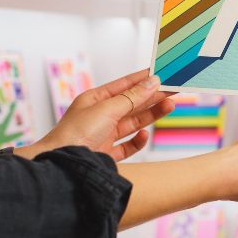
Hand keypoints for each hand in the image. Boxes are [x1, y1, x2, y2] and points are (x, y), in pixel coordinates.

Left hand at [20, 70, 175, 161]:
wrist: (63, 165)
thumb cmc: (75, 133)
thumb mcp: (107, 109)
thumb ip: (132, 97)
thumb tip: (152, 82)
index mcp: (95, 100)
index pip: (124, 85)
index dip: (143, 78)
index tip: (162, 72)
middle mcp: (100, 116)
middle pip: (132, 103)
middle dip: (152, 96)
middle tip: (174, 89)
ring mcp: (104, 135)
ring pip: (133, 122)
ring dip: (151, 114)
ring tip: (170, 105)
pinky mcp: (107, 153)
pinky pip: (128, 145)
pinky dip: (138, 140)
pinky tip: (144, 134)